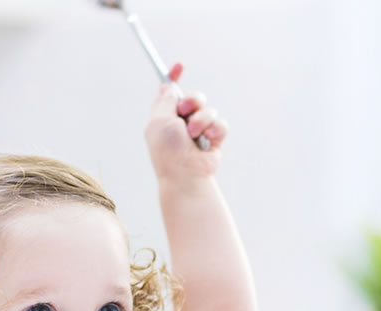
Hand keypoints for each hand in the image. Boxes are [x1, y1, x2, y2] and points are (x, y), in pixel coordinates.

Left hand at [145, 63, 226, 182]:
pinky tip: (207, 142)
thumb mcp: (160, 120)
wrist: (186, 175)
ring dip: (202, 120)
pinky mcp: (214, 139)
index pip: (169, 92)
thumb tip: (167, 86)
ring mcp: (199, 131)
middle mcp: (181, 122)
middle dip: (193, 100)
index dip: (174, 77)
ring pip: (209, 109)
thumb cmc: (168, 151)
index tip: (179, 65)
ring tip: (194, 135)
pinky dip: (214, 131)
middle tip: (186, 111)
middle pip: (194, 96)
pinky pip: (221, 124)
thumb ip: (165, 101)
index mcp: (164, 117)